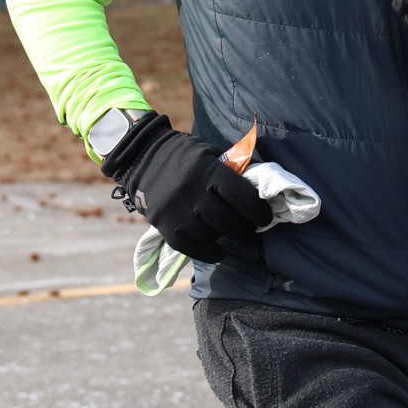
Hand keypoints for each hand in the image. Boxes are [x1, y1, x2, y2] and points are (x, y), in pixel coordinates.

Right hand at [101, 111, 274, 262]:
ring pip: (211, 234)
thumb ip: (230, 171)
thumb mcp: (209, 154)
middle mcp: (193, 192)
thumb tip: (257, 190)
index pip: (242, 196)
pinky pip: (191, 248)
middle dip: (245, 227)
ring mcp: (178, 210)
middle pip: (229, 220)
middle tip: (250, 227)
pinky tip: (218, 252)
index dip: (258, 210)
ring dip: (225, 236)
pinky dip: (208, 253)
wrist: (143, 158)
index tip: (264, 218)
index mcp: (209, 171)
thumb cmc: (184, 156)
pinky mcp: (164, 225)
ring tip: (230, 231)